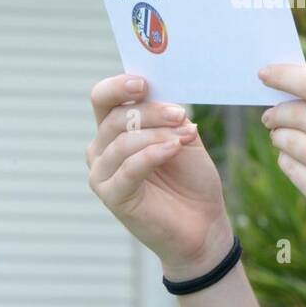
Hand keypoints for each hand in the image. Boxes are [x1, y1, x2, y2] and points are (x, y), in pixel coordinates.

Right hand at [86, 74, 232, 277]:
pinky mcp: (112, 197)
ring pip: (122, 141)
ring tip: (185, 137)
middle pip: (115, 117)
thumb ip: (170, 117)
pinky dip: (152, 154)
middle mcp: (101, 149)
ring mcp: (103, 174)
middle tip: (180, 113)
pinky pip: (128, 168)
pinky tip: (174, 148)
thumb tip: (164, 97)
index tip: (143, 83)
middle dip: (150, 112)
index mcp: (114, 130)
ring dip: (157, 134)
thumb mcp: (184, 137)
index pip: (103, 98)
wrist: (204, 224)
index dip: (118, 86)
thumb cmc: (191, 180)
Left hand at [257, 64, 305, 266]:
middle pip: (297, 112)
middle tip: (270, 115)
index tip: (264, 73)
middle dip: (277, 111)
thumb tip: (290, 93)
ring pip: (287, 139)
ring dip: (279, 137)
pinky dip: (287, 161)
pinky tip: (300, 164)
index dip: (285, 76)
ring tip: (285, 139)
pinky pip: (288, 166)